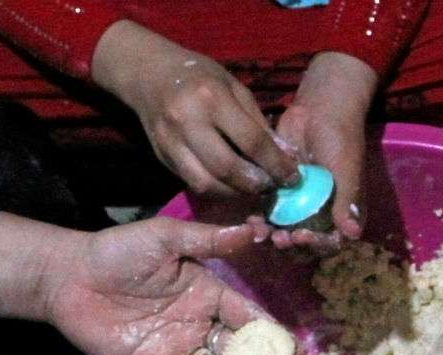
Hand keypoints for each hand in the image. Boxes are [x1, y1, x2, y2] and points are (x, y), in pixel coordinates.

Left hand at [44, 217, 303, 354]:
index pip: (250, 319)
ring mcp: (177, 351)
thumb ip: (208, 240)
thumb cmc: (117, 252)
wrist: (68, 277)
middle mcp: (199, 326)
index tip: (300, 353)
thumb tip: (253, 231)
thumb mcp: (166, 238)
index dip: (275, 335)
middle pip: (243, 354)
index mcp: (209, 294)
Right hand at [93, 21, 299, 195]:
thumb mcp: (235, 87)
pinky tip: (231, 187)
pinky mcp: (161, 156)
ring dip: (235, 194)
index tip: (293, 178)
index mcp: (212, 98)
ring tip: (253, 190)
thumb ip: (259, 122)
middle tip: (273, 188)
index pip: (251, 141)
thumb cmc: (200, 76)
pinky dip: (216, 190)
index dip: (276, 164)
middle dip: (255, 184)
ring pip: (206, 183)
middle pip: (227, 168)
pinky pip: (192, 183)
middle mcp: (188, 121)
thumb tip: (286, 157)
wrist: (149, 73)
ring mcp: (170, 142)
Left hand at [273, 52, 376, 250]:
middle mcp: (321, 215)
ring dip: (272, 236)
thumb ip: (348, 201)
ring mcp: (298, 206)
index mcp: (342, 213)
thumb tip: (352, 235)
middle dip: (290, 246)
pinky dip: (261, 220)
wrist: (319, 108)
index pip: (330, 243)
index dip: (315, 246)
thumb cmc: (341, 138)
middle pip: (305, 245)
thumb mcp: (347, 169)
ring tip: (261, 229)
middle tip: (277, 238)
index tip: (300, 236)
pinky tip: (251, 218)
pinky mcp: (278, 194)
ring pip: (284, 233)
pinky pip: (269, 214)